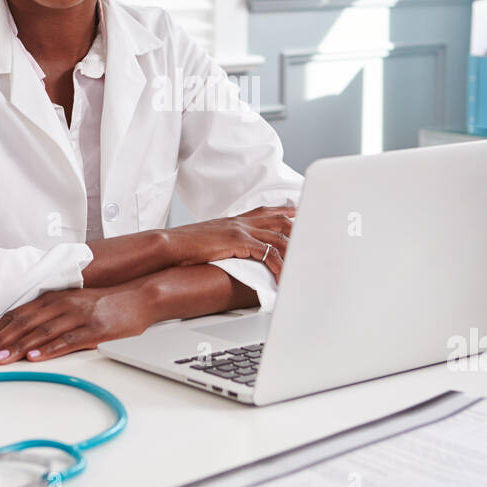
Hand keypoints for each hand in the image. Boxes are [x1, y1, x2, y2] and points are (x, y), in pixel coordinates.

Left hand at [0, 283, 154, 364]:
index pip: (16, 315)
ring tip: (0, 359)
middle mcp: (61, 305)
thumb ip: (49, 317)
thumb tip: (22, 337)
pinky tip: (36, 357)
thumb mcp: (72, 305)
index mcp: (53, 298)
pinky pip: (68, 340)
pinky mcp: (94, 328)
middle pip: (23, 323)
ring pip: (41, 332)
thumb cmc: (105, 303)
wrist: (139, 296)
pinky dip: (50, 349)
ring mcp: (77, 316)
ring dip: (18, 347)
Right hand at [167, 203, 295, 280]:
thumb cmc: (185, 246)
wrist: (169, 244)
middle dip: (299, 228)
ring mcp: (240, 230)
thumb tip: (230, 250)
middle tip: (316, 235)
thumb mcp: (209, 239)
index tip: (298, 211)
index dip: (284, 210)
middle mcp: (240, 222)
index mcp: (234, 220)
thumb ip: (224, 241)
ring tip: (305, 263)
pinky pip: (268, 253)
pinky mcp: (238, 242)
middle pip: (279, 220)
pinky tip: (285, 275)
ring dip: (294, 251)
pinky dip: (279, 265)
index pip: (266, 211)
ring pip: (278, 237)